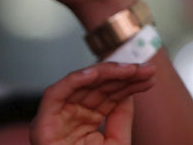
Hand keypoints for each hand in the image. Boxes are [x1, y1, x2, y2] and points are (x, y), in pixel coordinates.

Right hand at [31, 62, 155, 144]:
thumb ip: (121, 118)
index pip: (109, 94)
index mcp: (87, 120)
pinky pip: (56, 93)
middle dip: (123, 75)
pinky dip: (74, 80)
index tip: (150, 76)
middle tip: (146, 69)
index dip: (129, 83)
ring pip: (79, 84)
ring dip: (106, 72)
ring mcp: (57, 118)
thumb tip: (130, 92)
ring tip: (130, 69)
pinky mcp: (43, 123)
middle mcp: (71, 115)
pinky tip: (96, 73)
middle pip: (98, 86)